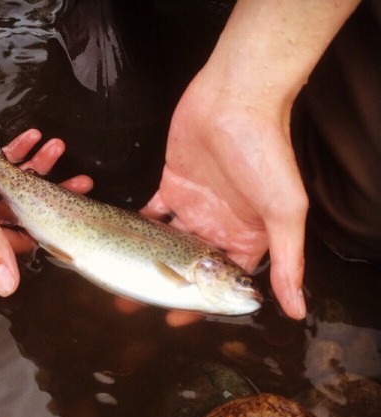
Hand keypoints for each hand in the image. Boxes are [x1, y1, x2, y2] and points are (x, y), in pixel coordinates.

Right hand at [0, 83, 90, 295]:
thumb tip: (7, 289)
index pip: (12, 243)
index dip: (43, 229)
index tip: (71, 215)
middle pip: (20, 211)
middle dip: (50, 192)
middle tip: (80, 181)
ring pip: (14, 185)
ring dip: (38, 166)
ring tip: (57, 147)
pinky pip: (1, 165)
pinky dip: (19, 153)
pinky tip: (34, 138)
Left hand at [142, 73, 307, 319]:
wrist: (236, 97)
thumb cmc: (265, 151)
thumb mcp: (284, 210)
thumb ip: (288, 260)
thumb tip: (297, 308)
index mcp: (246, 237)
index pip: (221, 282)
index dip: (199, 303)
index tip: (174, 318)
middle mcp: (219, 226)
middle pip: (189, 267)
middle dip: (164, 287)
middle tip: (134, 305)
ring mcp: (194, 206)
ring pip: (166, 244)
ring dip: (146, 262)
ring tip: (120, 283)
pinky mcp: (172, 185)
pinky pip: (151, 213)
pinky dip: (137, 227)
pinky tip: (121, 243)